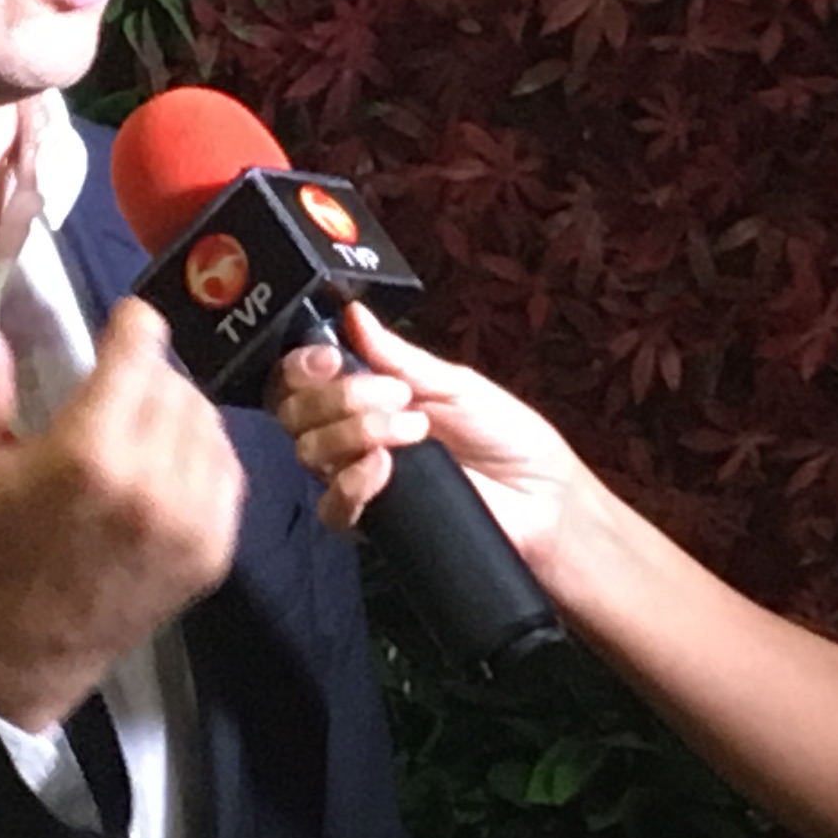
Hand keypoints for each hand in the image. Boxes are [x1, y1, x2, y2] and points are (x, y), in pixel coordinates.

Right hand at [0, 296, 243, 732]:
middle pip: (174, 382)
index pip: (141, 349)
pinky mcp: (215, 552)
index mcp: (86, 456)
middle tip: (110, 392)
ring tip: (135, 430)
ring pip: (207, 421)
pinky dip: (200, 455)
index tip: (116, 328)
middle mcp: (151, 483)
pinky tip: (162, 468)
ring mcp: (192, 521)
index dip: (129, 327)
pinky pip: (227, 469)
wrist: (22, 663)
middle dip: (144, 374)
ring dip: (175, 412)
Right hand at [268, 304, 580, 559]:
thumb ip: (401, 357)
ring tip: (415, 431)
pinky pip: (332, 507)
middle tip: (396, 396)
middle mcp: (350, 434)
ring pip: (310, 453)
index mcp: (366, 393)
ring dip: (357, 432)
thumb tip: (352, 314)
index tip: (331, 357)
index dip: (302, 364)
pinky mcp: (372, 523)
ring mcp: (357, 479)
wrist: (542, 498)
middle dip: (338, 397)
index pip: (303, 378)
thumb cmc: (506, 435)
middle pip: (295, 412)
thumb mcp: (456, 384)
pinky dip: (352, 483)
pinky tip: (385, 470)